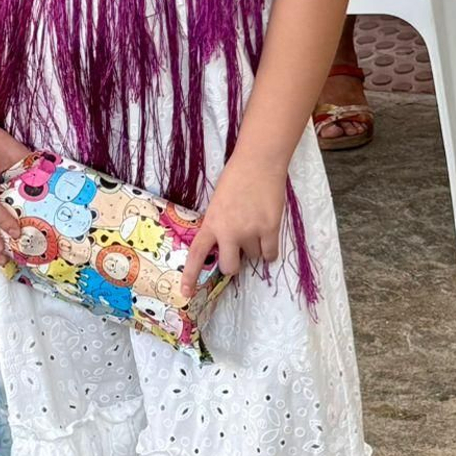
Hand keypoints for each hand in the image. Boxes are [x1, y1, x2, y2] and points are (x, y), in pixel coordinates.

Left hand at [180, 153, 286, 300]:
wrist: (258, 162)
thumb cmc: (235, 178)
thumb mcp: (217, 203)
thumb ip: (218, 224)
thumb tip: (226, 246)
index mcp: (211, 223)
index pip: (197, 254)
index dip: (191, 276)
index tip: (186, 293)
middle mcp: (229, 231)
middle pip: (229, 267)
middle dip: (233, 263)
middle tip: (238, 251)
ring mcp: (250, 231)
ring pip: (254, 257)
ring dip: (255, 248)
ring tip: (256, 224)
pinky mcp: (270, 228)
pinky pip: (270, 254)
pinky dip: (269, 250)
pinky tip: (268, 235)